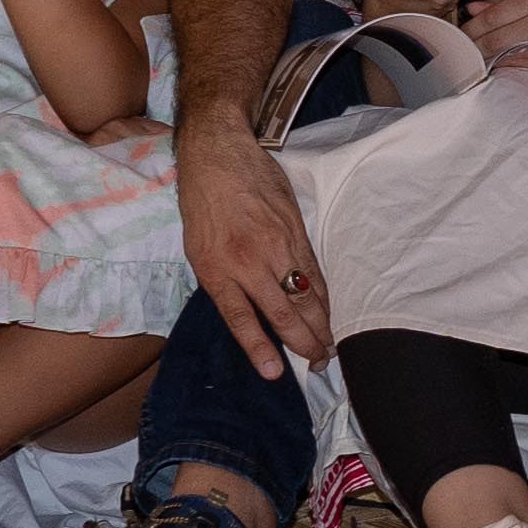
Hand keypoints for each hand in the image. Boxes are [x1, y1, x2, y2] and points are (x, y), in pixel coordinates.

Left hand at [176, 113, 331, 366]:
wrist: (219, 155)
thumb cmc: (203, 205)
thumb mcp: (199, 248)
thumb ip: (225, 282)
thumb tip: (251, 314)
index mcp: (216, 268)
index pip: (241, 317)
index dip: (259, 347)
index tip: (276, 373)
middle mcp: (247, 260)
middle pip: (283, 312)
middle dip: (304, 343)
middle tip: (319, 365)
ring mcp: (276, 245)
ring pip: (306, 295)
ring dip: (321, 325)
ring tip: (328, 348)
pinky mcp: (296, 230)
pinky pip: (314, 272)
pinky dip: (323, 297)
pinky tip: (328, 313)